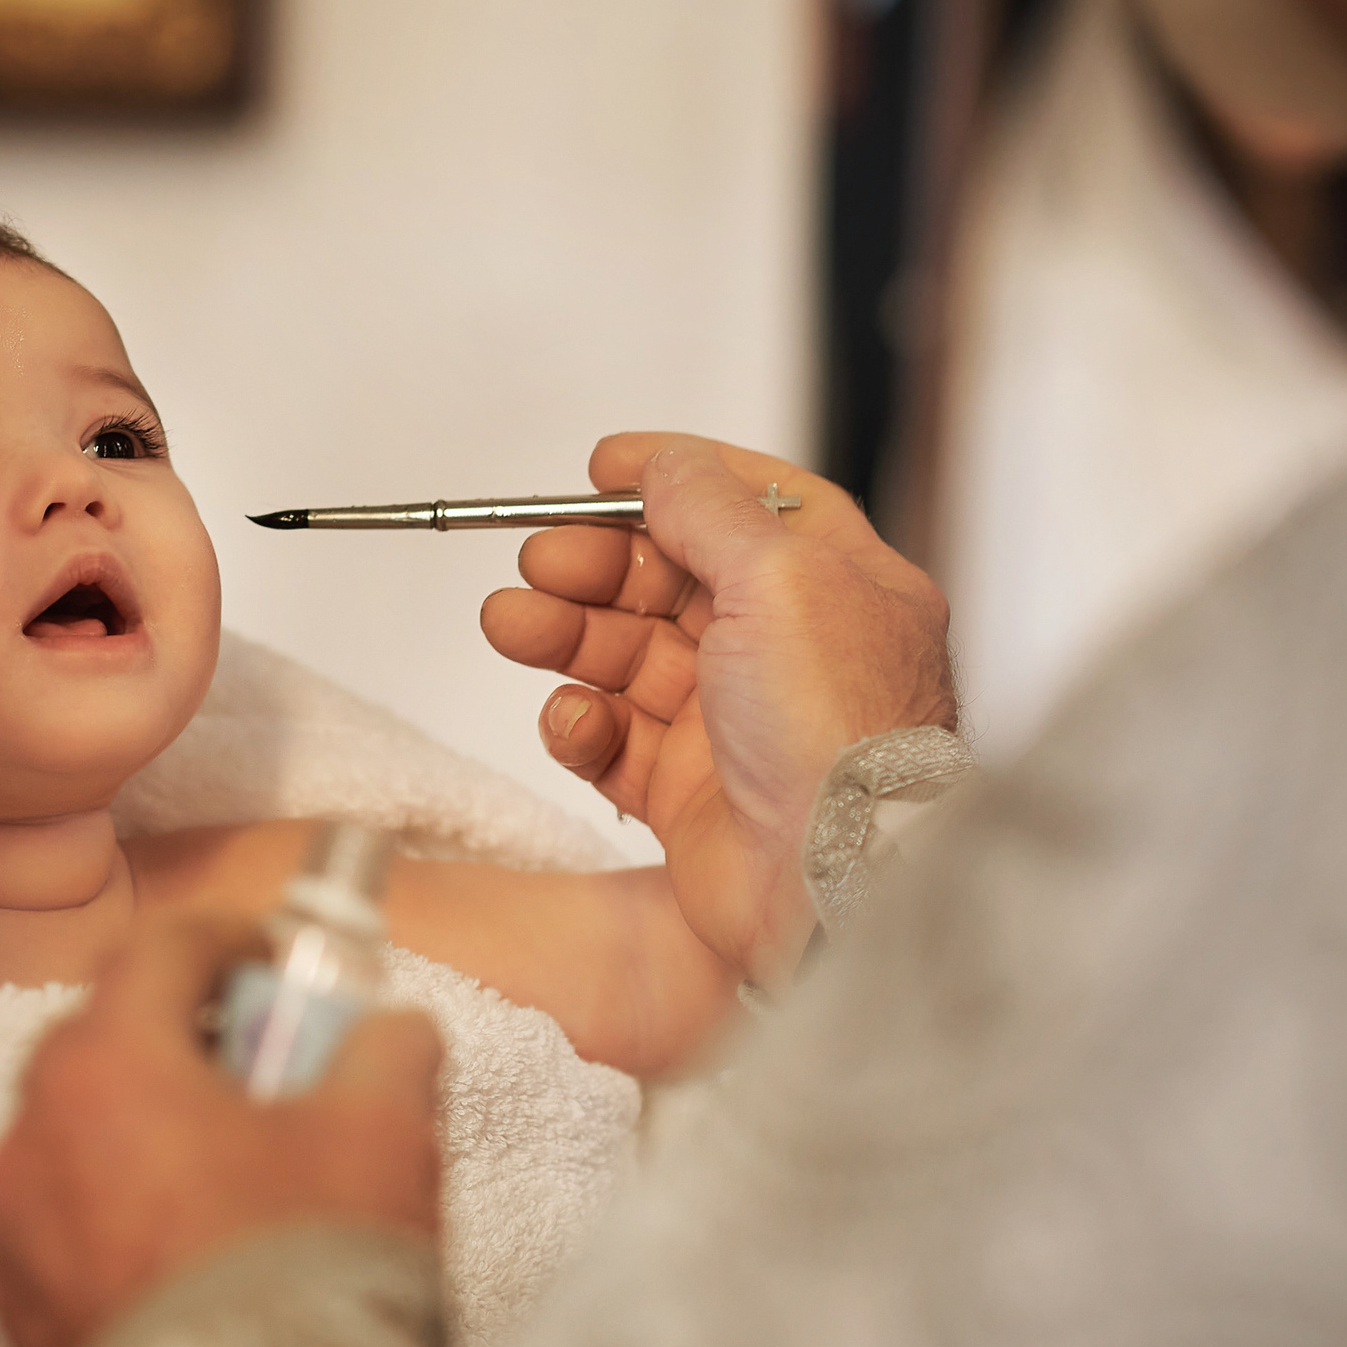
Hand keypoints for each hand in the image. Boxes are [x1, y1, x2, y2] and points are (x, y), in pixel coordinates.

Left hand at [0, 913, 444, 1346]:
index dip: (230, 941)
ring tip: (234, 1181)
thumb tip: (393, 1032)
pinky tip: (195, 1264)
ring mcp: (11, 1241)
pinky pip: (65, 1241)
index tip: (276, 957)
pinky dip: (119, 1227)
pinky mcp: (17, 1329)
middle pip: (103, 1049)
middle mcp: (29, 1141)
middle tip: (262, 1071)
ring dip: (146, 1141)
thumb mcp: (383, 1134)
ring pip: (76, 1150)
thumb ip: (387, 1053)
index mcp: (104, 1067)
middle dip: (181, 1044)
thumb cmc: (306, 1273)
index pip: (156, 953)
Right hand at [481, 433, 954, 976]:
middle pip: (669, 581)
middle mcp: (786, 650)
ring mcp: (734, 724)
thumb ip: (710, 509)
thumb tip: (663, 464)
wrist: (834, 882)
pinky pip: (614, 741)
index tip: (599, 468)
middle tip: (538, 562)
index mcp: (834, 586)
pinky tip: (573, 717)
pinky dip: (581, 723)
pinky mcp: (688, 794)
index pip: (748, 507)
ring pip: (627, 658)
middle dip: (595, 564)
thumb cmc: (835, 730)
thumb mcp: (782, 577)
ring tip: (511, 624)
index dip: (674, 480)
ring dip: (564, 634)